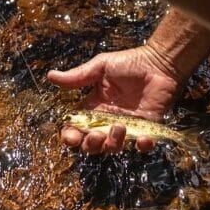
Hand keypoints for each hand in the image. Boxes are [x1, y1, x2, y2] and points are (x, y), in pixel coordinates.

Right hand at [47, 47, 185, 153]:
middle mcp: (108, 121)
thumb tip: (50, 76)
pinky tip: (143, 139)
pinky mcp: (148, 129)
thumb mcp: (101, 67)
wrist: (160, 62)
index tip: (72, 136)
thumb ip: (78, 76)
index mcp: (94, 108)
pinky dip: (142, 146)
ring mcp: (128, 127)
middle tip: (96, 134)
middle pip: (92, 144)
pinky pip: (142, 146)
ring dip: (113, 143)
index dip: (71, 137)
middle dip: (90, 144)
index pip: (76, 129)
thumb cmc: (129, 63)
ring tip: (119, 126)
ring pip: (114, 148)